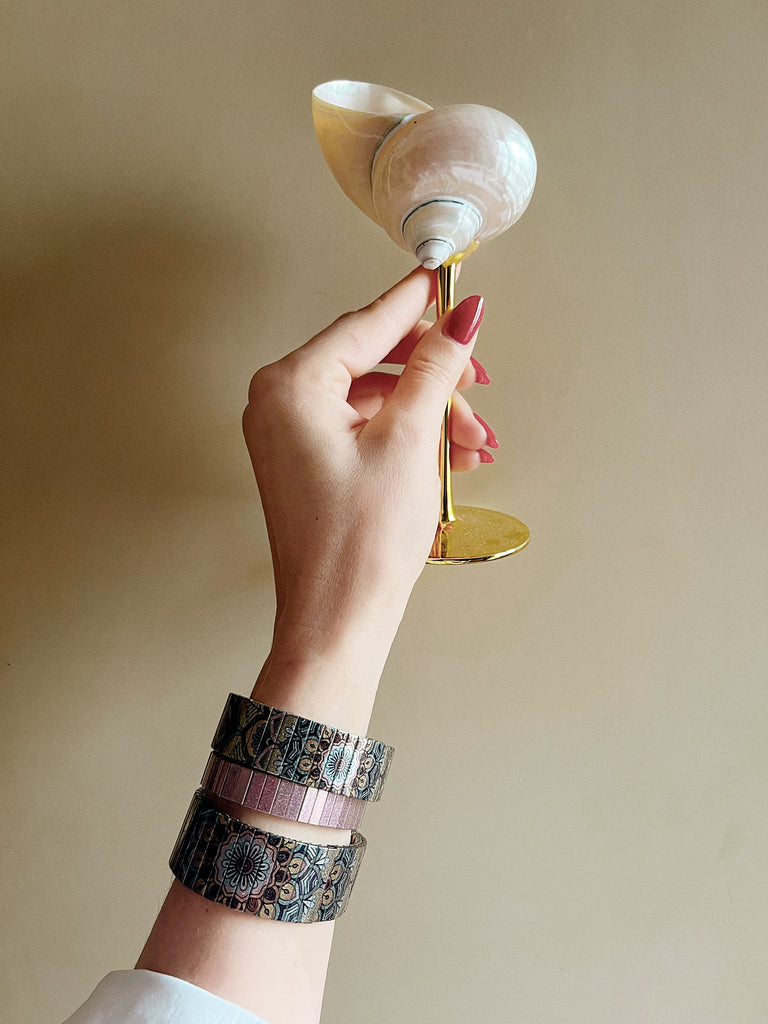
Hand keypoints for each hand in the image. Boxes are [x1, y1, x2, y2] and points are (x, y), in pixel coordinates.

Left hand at [242, 268, 491, 725]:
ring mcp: (290, 434)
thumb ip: (434, 369)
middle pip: (371, 360)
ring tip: (472, 442)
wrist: (337, 621)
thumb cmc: (358, 546)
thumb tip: (459, 318)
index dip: (416, 303)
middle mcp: (280, 403)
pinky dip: (406, 435)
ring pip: (374, 397)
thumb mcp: (408, 441)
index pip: (365, 324)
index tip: (448, 279)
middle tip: (476, 384)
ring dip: (428, 411)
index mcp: (291, 385)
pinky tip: (446, 455)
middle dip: (433, 375)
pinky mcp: (307, 461)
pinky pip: (364, 427)